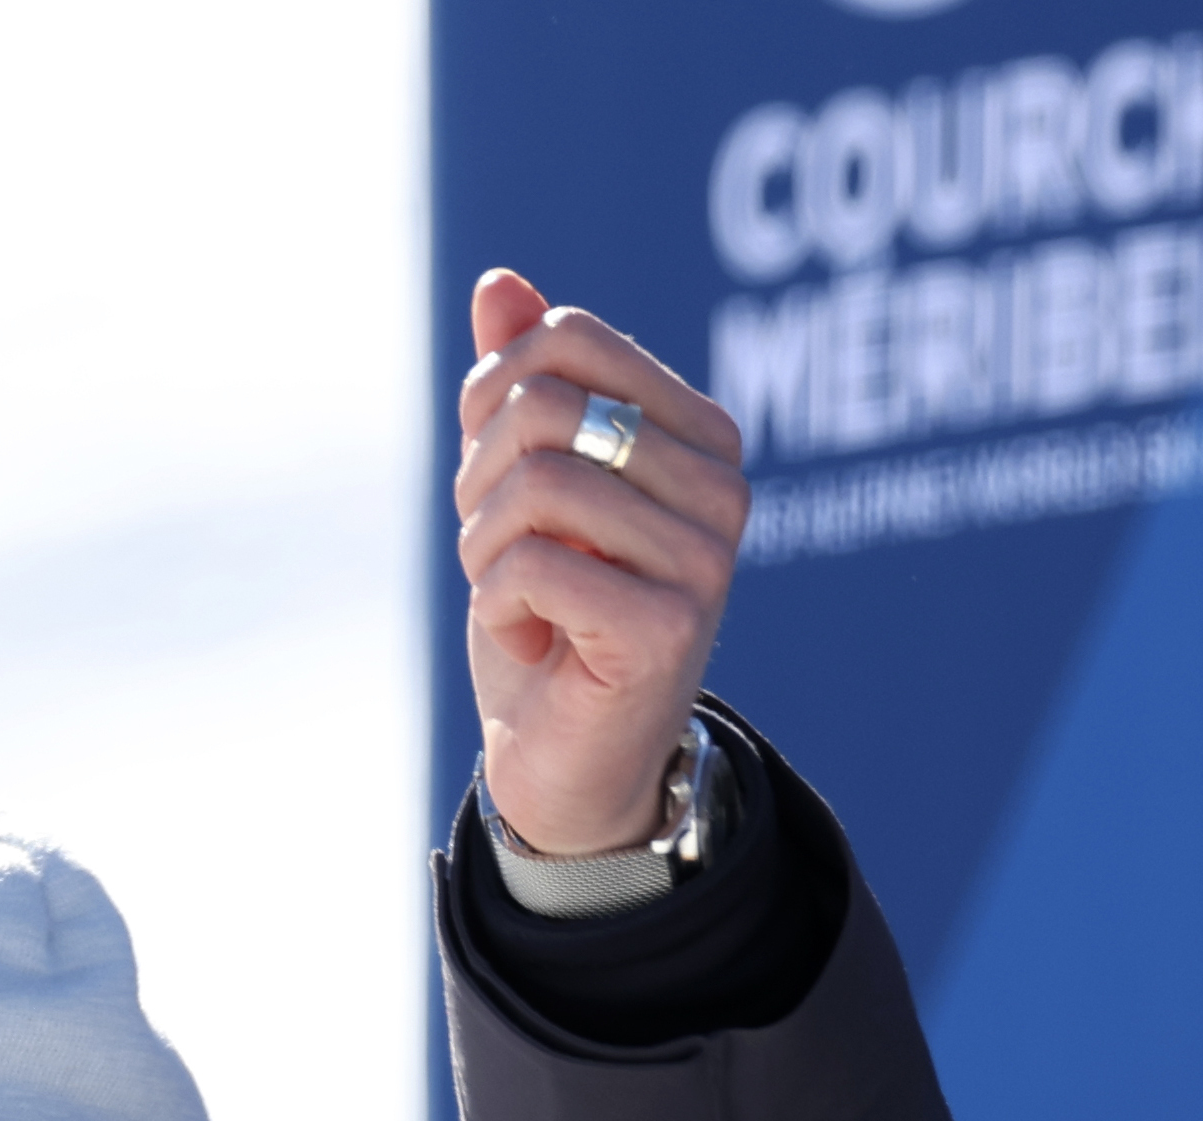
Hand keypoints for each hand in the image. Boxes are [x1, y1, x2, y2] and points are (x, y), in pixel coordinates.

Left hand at [454, 269, 748, 856]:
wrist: (564, 756)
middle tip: (499, 550)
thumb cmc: (548, 614)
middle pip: (541, 404)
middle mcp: (722, 485)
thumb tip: (501, 283)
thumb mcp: (519, 487)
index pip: (566, 338)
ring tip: (519, 597)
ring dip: (485, 550)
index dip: (491, 400)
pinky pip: (531, 564)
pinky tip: (533, 641)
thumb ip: (522, 385)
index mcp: (700, 432)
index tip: (500, 478)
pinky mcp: (667, 627)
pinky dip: (495, 606)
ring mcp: (706, 558)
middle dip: (480, 481)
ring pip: (535, 483)